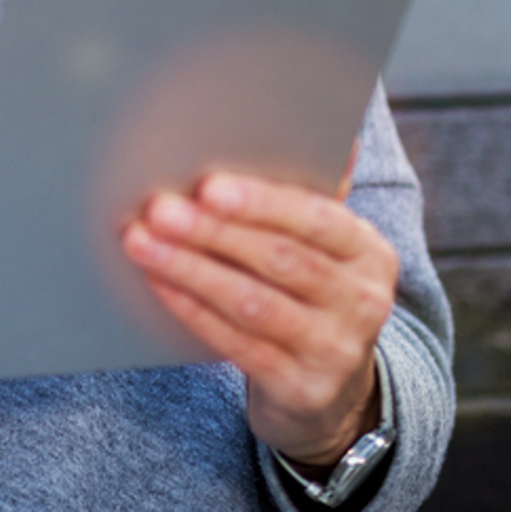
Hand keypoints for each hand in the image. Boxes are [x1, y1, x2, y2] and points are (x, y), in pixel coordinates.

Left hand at [119, 164, 396, 465]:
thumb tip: (313, 121)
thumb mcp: (324, 248)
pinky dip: (192, 310)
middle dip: (212, 232)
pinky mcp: (302, 389)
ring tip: (141, 242)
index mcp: (369, 251)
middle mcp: (363, 301)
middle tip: (158, 209)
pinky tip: (158, 284)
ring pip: (253, 303)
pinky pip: (238, 345)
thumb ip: (309, 194)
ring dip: (191, 269)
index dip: (262, 202)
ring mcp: (335, 350)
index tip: (208, 185)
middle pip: (280, 260)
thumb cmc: (309, 293)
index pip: (317, 220)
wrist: (328, 390)